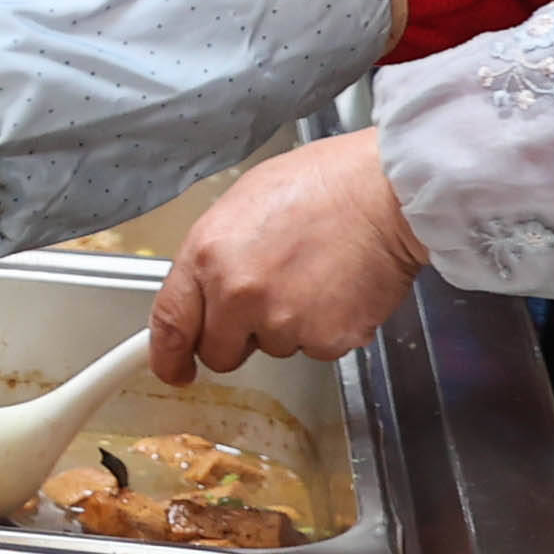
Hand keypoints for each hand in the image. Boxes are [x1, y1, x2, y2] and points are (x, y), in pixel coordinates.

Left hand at [148, 127, 431, 385]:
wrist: (386, 193)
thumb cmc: (320, 185)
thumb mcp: (242, 205)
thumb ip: (215, 256)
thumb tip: (205, 293)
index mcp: (209, 256)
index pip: (171, 321)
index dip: (167, 354)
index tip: (173, 369)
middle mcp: (239, 296)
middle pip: (219, 352)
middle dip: (237, 338)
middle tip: (267, 301)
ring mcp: (284, 322)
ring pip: (272, 347)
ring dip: (286, 325)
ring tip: (313, 276)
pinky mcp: (327, 340)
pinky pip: (314, 348)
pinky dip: (325, 328)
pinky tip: (338, 288)